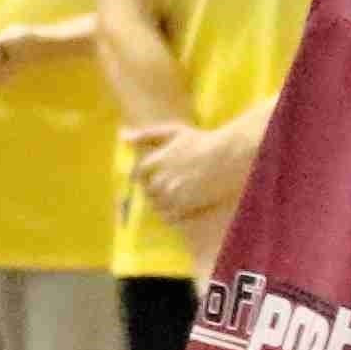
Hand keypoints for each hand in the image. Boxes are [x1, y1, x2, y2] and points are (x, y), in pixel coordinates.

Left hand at [126, 119, 255, 227]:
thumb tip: (122, 137)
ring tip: (178, 195)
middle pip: (148, 190)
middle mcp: (162, 178)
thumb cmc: (202, 142)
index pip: (139, 173)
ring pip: (157, 205)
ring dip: (164, 202)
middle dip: (156, 189)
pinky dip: (172, 214)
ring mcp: (173, 193)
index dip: (144, 175)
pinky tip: (183, 206)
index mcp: (157, 160)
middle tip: (171, 185)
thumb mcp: (173, 132)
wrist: (228, 157)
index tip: (153, 176)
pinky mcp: (185, 205)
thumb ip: (146, 135)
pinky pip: (169, 217)